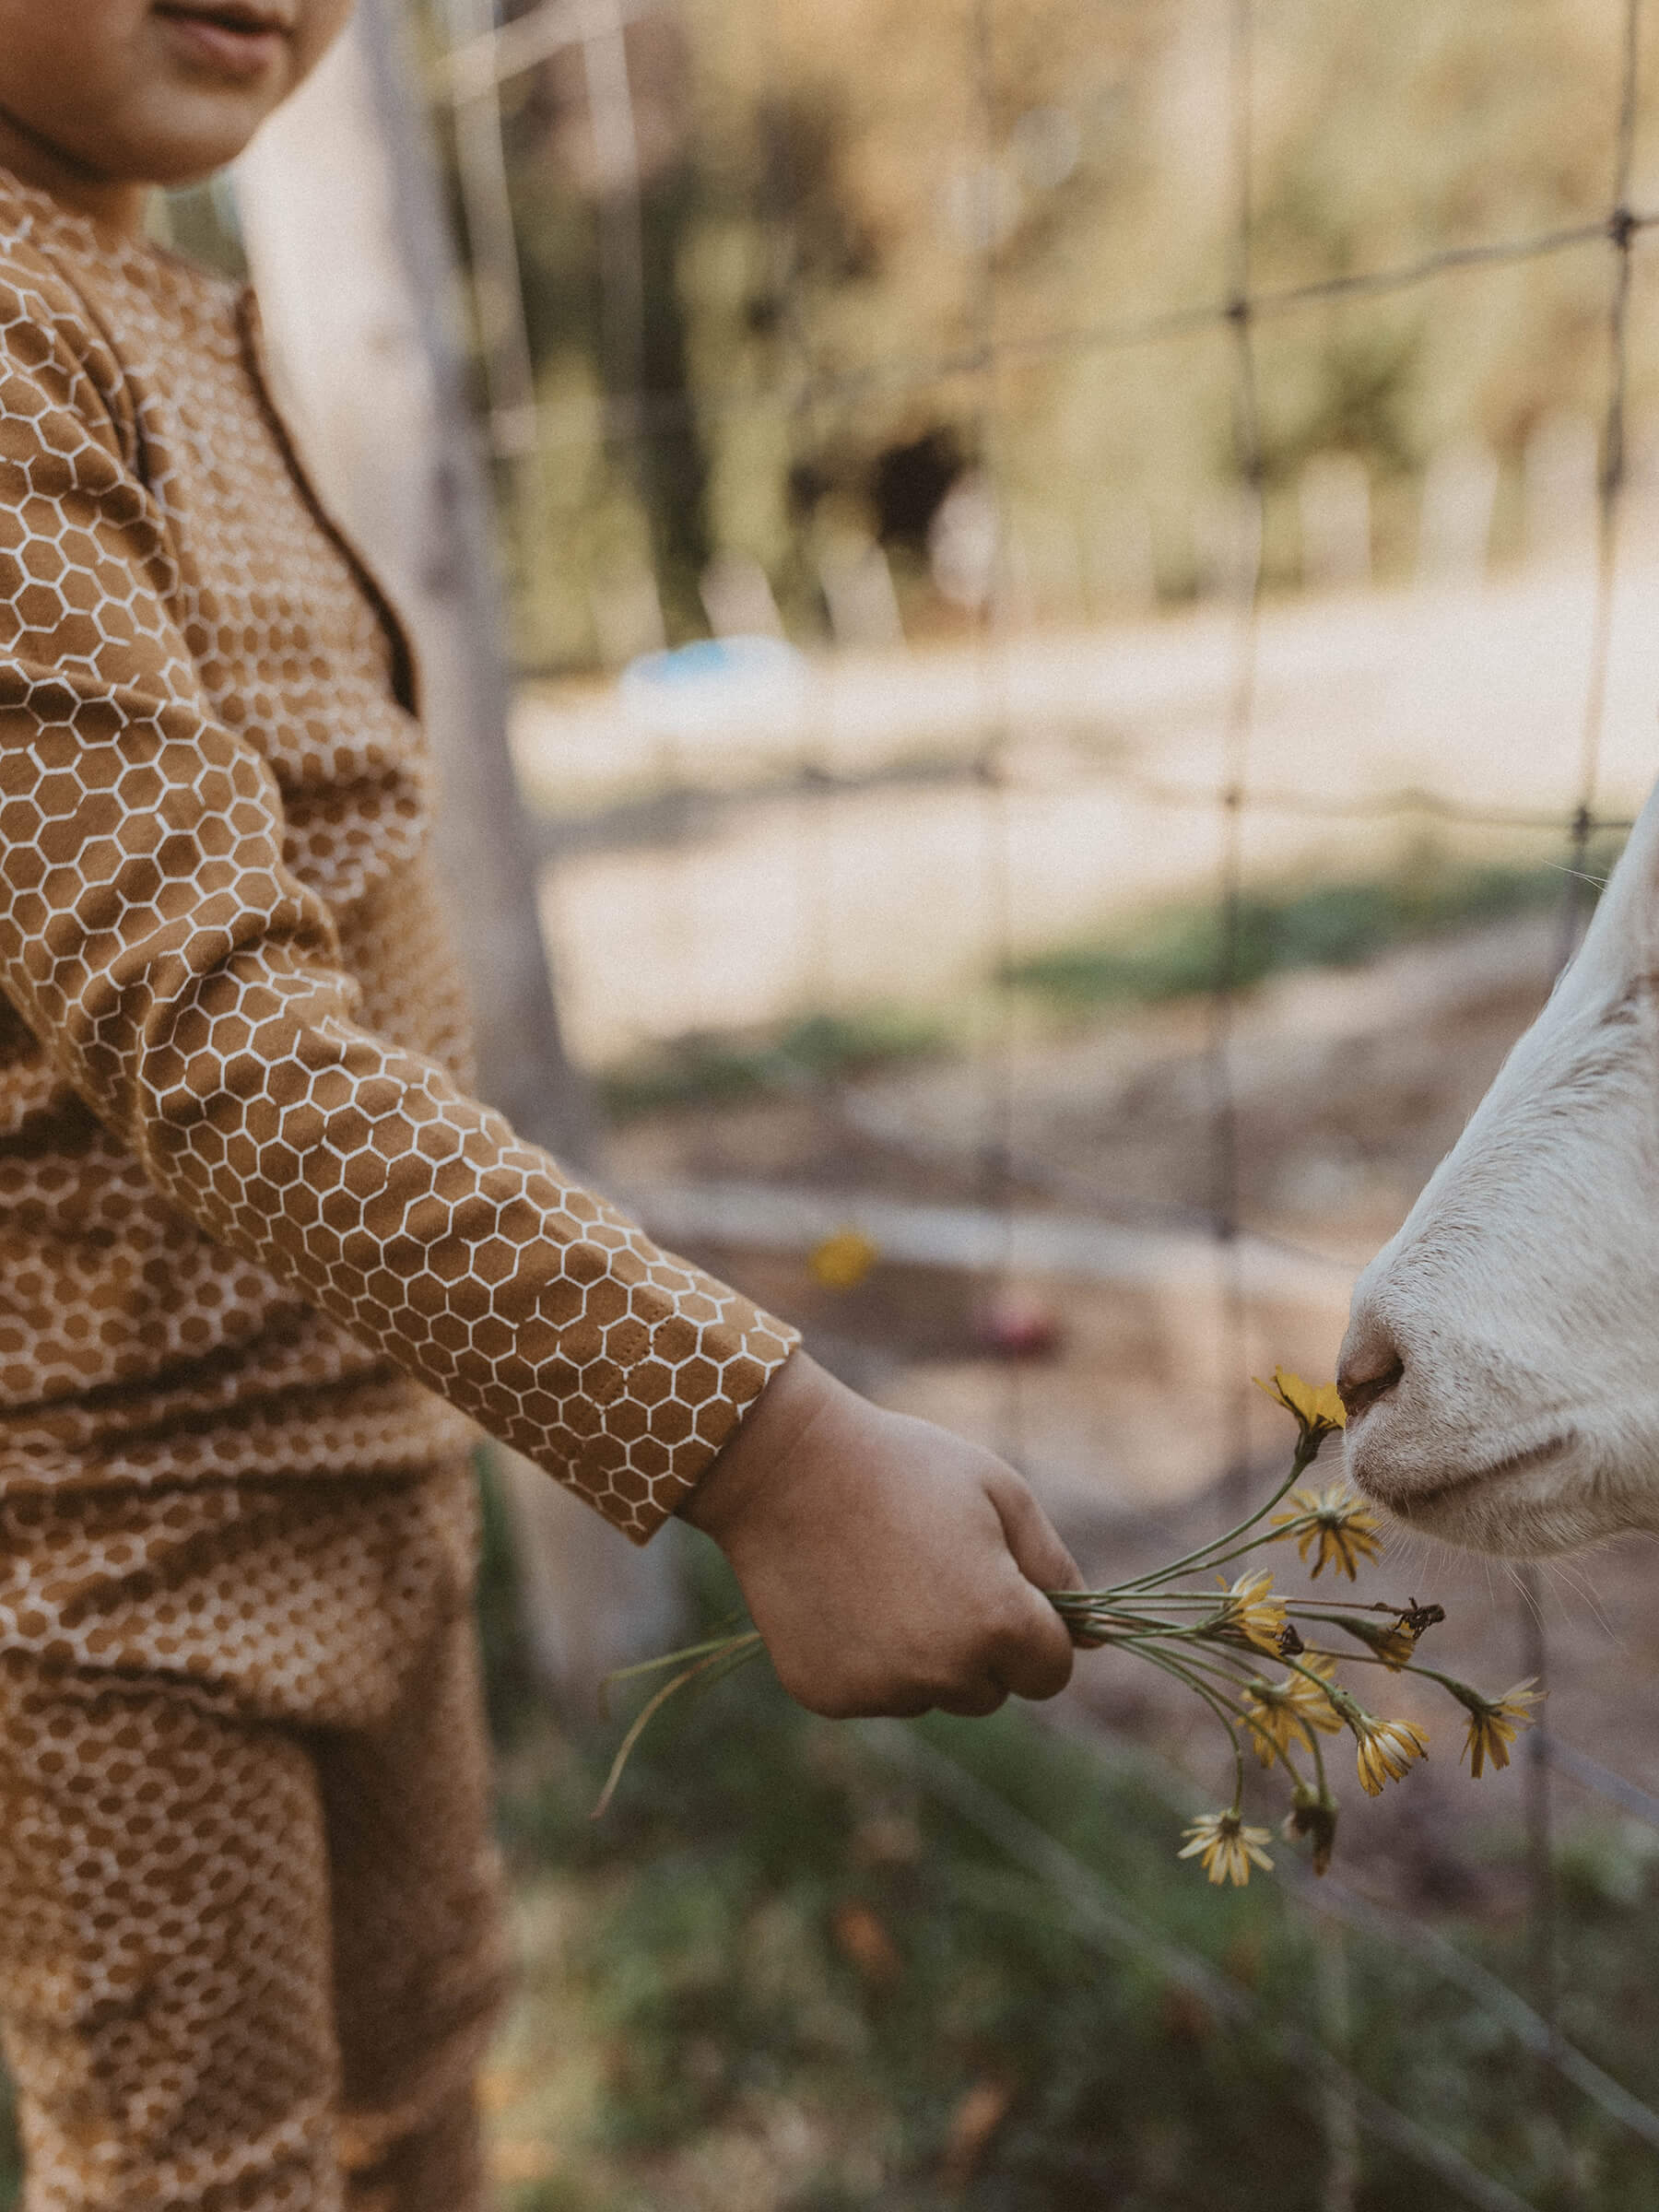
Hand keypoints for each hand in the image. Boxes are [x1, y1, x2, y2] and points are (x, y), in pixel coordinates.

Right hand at [680, 1352, 1083, 1718]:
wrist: (785, 1468)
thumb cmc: (905, 1468)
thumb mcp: (1001, 1494)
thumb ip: (1055, 1569)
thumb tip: (1092, 1640)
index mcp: (998, 1622)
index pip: (1052, 1672)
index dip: (1036, 1631)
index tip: (1001, 1586)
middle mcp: (943, 1672)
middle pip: (990, 1691)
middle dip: (979, 1646)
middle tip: (935, 1573)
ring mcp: (881, 1690)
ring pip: (930, 1695)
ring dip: (924, 1656)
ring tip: (884, 1578)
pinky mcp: (829, 1696)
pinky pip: (873, 1693)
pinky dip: (868, 1659)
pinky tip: (845, 1598)